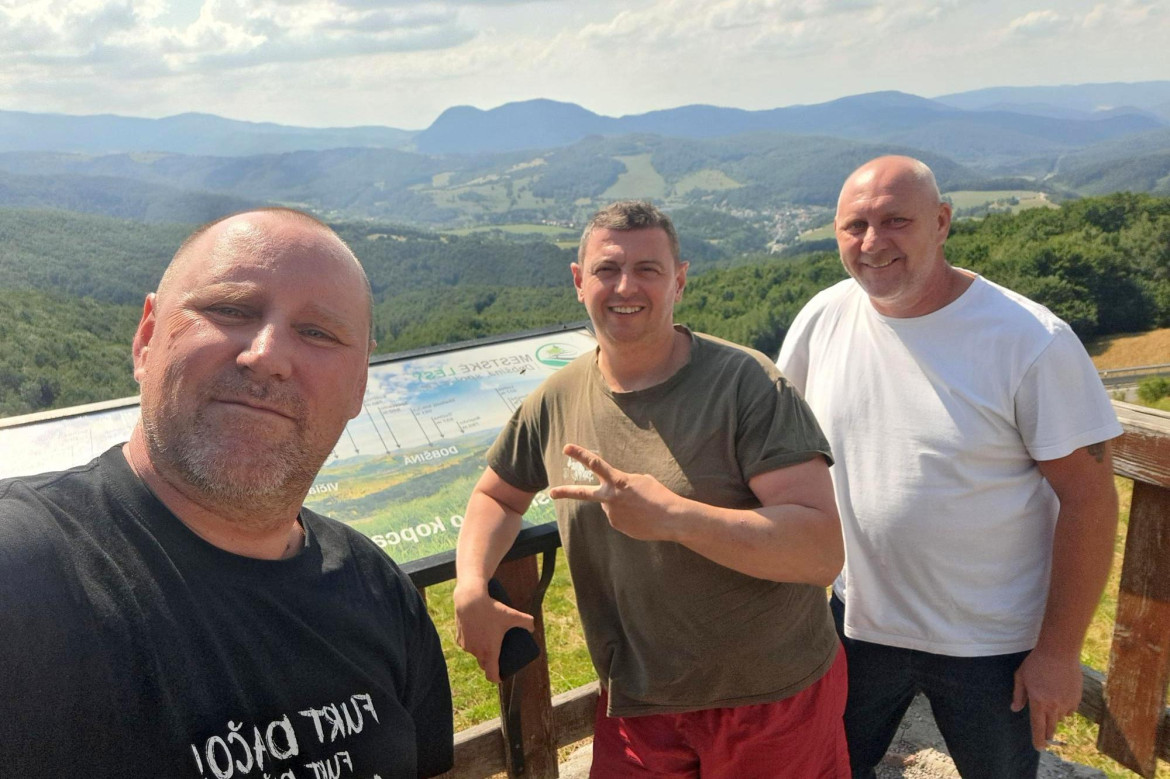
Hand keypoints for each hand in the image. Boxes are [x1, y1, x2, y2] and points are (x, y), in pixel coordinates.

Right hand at [453, 580, 534, 683]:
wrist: (469, 599)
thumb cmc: (492, 609)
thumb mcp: (512, 614)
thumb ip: (526, 621)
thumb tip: (532, 628)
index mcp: (489, 652)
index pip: (492, 675)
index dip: (498, 678)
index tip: (502, 675)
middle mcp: (476, 652)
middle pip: (484, 664)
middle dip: (491, 663)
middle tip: (499, 655)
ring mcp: (466, 646)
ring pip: (475, 653)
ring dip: (481, 653)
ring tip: (488, 645)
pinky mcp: (459, 638)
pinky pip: (467, 645)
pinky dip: (472, 643)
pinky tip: (476, 640)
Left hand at [547, 444, 681, 541]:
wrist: (670, 518)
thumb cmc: (658, 495)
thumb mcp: (641, 480)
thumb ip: (622, 483)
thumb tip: (614, 493)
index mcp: (618, 481)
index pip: (595, 464)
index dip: (580, 454)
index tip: (566, 448)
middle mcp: (610, 497)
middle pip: (583, 493)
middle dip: (565, 492)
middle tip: (551, 493)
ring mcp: (612, 514)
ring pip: (610, 505)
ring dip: (621, 504)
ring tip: (640, 507)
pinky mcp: (617, 526)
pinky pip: (618, 517)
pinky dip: (628, 515)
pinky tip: (641, 516)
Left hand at [1011, 648, 1083, 749]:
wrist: (1059, 652)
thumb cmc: (1036, 663)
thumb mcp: (1021, 677)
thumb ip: (1018, 695)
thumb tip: (1015, 708)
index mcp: (1038, 702)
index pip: (1038, 727)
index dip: (1038, 739)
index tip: (1038, 747)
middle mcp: (1053, 706)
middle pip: (1051, 727)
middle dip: (1047, 733)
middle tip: (1044, 736)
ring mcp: (1067, 703)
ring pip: (1060, 718)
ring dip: (1054, 717)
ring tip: (1050, 704)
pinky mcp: (1077, 699)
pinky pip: (1070, 710)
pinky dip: (1064, 708)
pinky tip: (1059, 697)